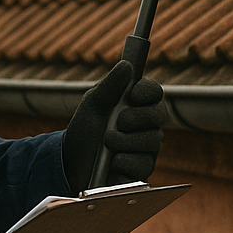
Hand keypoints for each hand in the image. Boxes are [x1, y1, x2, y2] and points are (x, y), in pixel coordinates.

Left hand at [61, 60, 168, 192]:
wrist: (72, 163)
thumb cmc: (84, 130)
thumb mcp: (92, 105)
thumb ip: (110, 86)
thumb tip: (127, 65)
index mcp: (136, 104)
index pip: (154, 91)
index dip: (147, 91)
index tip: (132, 95)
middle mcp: (147, 123)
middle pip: (160, 113)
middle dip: (137, 117)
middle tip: (119, 121)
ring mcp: (147, 146)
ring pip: (151, 140)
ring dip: (125, 141)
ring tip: (107, 142)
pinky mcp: (143, 168)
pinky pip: (143, 163)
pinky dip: (124, 161)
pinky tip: (112, 161)